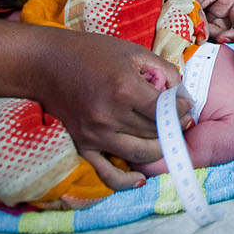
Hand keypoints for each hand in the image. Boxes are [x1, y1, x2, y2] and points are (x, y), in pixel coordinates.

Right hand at [32, 30, 189, 189]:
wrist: (47, 64)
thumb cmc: (93, 52)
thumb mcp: (133, 52)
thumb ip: (163, 71)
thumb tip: (181, 93)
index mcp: (124, 89)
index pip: (164, 110)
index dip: (182, 109)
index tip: (187, 105)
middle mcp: (109, 116)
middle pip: (154, 132)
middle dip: (174, 126)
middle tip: (182, 120)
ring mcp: (95, 135)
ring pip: (140, 153)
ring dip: (159, 147)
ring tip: (166, 137)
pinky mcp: (83, 145)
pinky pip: (106, 173)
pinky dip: (125, 181)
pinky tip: (140, 179)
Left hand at [150, 0, 233, 42]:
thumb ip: (199, 19)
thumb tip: (204, 39)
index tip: (221, 40)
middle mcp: (223, 10)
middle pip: (230, 33)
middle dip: (217, 39)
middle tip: (199, 37)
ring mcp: (212, 18)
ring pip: (215, 38)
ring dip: (204, 39)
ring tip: (189, 32)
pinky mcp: (200, 25)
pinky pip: (203, 38)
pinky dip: (196, 40)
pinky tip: (185, 34)